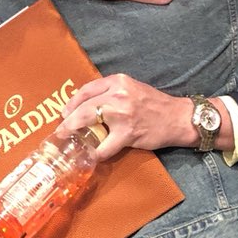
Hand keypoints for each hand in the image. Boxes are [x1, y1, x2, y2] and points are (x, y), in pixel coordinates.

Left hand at [60, 73, 194, 160]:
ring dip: (75, 133)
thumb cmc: (154, 103)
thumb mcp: (132, 88)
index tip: (64, 113)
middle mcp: (119, 94)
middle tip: (60, 130)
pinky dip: (96, 153)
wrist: (177, 117)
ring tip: (69, 142)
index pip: (87, 89)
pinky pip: (104, 146)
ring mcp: (122, 113)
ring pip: (89, 121)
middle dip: (68, 120)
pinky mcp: (128, 133)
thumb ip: (111, 92)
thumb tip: (86, 104)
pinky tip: (92, 156)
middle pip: (84, 106)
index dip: (72, 102)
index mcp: (118, 81)